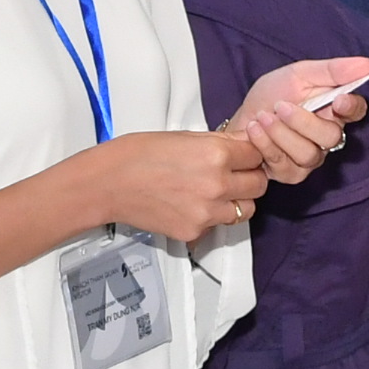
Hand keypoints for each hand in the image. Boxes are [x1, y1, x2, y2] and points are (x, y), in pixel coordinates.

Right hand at [87, 129, 270, 240]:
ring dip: (237, 200)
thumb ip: (220, 142)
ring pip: (246, 209)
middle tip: (235, 174)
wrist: (109, 183)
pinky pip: (218, 225)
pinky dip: (212, 216)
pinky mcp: (195, 231)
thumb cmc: (138, 154)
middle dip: (250, 177)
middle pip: (259, 185)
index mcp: (216, 155)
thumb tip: (245, 142)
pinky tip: (192, 204)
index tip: (245, 155)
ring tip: (216, 191)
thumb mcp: (185, 136)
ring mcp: (207, 212)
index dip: (251, 154)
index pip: (258, 155)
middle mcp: (216, 185)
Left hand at [221, 57, 368, 189]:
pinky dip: (266, 144)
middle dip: (303, 121)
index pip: (356, 111)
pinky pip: (285, 165)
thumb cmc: (271, 96)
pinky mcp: (290, 174)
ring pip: (309, 154)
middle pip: (332, 136)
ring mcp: (310, 159)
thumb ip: (332, 71)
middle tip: (280, 106)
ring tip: (263, 117)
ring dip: (281, 133)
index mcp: (333, 110)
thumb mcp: (299, 75)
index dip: (352, 107)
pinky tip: (254, 130)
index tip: (340, 100)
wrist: (240, 119)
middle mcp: (326, 138)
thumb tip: (368, 64)